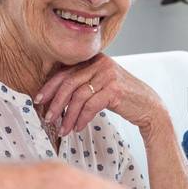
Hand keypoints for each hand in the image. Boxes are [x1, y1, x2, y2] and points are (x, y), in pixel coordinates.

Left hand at [33, 54, 165, 137]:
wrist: (148, 106)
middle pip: (69, 83)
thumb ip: (83, 83)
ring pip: (78, 96)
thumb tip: (55, 97)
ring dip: (68, 116)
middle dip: (55, 103)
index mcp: (94, 59)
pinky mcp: (115, 90)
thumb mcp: (100, 85)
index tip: (39, 100)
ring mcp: (108, 75)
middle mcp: (100, 63)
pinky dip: (82, 118)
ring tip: (63, 129)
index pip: (65, 72)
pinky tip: (78, 127)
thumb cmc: (122, 97)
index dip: (49, 87)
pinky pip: (91, 106)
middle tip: (48, 118)